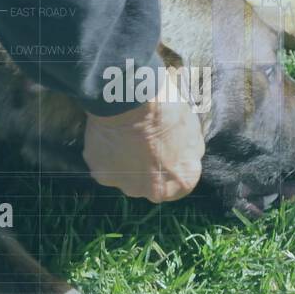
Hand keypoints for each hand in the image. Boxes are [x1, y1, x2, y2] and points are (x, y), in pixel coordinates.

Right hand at [83, 76, 204, 202]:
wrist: (130, 101)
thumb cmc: (165, 111)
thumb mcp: (192, 128)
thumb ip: (190, 151)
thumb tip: (186, 155)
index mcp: (181, 182)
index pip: (180, 182)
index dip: (173, 164)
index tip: (167, 150)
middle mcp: (153, 192)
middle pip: (150, 184)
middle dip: (148, 167)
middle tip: (144, 142)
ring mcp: (126, 185)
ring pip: (127, 176)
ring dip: (127, 163)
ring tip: (126, 137)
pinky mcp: (102, 175)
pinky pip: (106, 166)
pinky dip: (107, 154)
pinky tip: (111, 136)